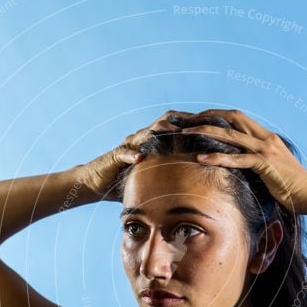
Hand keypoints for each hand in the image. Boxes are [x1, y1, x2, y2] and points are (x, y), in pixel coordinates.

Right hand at [76, 110, 193, 201]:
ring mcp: (128, 146)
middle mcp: (141, 139)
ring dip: (160, 132)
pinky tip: (140, 158)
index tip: (210, 124)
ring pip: (145, 133)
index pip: (174, 125)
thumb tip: (198, 185)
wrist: (96, 181)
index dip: (190, 122)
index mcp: (152, 141)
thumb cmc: (127, 179)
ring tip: (175, 132)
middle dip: (181, 121)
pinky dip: (132, 155)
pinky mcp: (115, 156)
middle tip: (198, 123)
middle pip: (163, 122)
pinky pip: (124, 153)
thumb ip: (171, 175)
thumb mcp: (153, 176)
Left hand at [179, 109, 306, 212]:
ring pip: (230, 135)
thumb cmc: (291, 185)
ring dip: (206, 132)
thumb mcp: (271, 168)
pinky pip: (237, 159)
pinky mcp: (265, 164)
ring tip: (186, 134)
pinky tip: (202, 159)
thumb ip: (255, 160)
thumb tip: (236, 162)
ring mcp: (266, 149)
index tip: (198, 118)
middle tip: (187, 121)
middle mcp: (265, 138)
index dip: (217, 114)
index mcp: (267, 136)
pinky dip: (218, 158)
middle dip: (208, 116)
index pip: (238, 117)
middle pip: (232, 117)